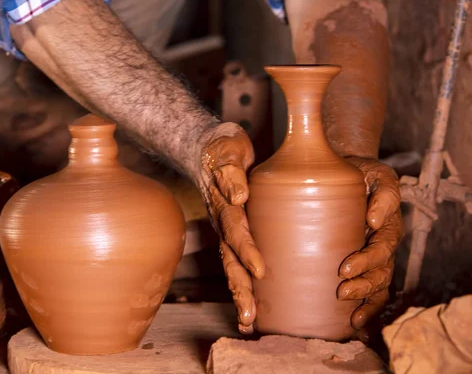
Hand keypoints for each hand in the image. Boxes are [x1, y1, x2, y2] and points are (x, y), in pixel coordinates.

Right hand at [196, 122, 263, 333]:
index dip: (248, 250)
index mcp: (225, 206)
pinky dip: (245, 289)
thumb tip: (241, 194)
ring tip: (249, 323)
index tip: (261, 270)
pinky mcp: (236, 235)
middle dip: (241, 288)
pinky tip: (254, 314)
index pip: (237, 231)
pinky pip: (239, 265)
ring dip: (241, 296)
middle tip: (250, 315)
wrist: (210, 150)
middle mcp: (224, 224)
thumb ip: (230, 170)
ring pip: (233, 269)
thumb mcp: (226, 150)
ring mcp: (228, 233)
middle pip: (231, 261)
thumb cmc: (223, 149)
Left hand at [338, 157, 403, 340]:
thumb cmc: (361, 172)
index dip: (367, 260)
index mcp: (388, 224)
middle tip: (341, 291)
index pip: (383, 247)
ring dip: (365, 300)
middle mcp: (385, 244)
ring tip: (349, 314)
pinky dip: (366, 309)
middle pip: (381, 272)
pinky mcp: (364, 265)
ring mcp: (376, 258)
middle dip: (363, 285)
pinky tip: (353, 324)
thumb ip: (384, 191)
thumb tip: (374, 219)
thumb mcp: (377, 173)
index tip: (344, 268)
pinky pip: (372, 292)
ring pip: (379, 286)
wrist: (349, 172)